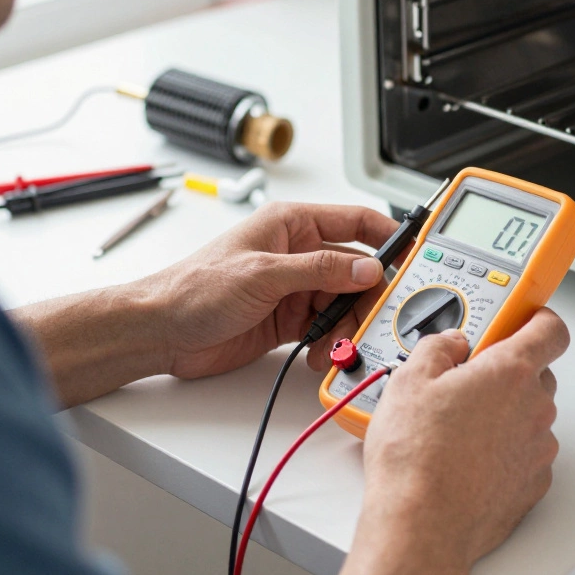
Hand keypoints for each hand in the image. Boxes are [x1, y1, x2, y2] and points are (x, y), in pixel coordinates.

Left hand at [144, 202, 399, 378]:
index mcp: (290, 225)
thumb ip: (319, 270)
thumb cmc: (194, 288)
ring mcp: (293, 288)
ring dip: (346, 325)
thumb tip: (366, 268)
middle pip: (355, 271)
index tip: (414, 254)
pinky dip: (330, 342)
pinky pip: (325, 327)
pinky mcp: (288, 319)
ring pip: (343, 303)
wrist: (160, 332)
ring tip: (335, 343)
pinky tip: (320, 353)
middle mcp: (296, 253)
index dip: (388, 236)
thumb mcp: (263, 274)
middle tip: (375, 318)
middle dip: (367, 297)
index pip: (355, 222)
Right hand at [325, 309, 567, 574]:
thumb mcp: (409, 380)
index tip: (520, 319)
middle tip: (466, 381)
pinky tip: (467, 459)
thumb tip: (449, 343)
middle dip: (506, 372)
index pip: (550, 329)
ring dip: (504, 415)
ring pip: (529, 416)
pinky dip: (504, 452)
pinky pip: (525, 454)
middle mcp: (534, 407)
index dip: (537, 319)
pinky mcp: (533, 484)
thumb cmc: (416, 457)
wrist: (422, 525)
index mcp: (510, 371)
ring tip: (457, 429)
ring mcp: (537, 448)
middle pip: (537, 373)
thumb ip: (437, 347)